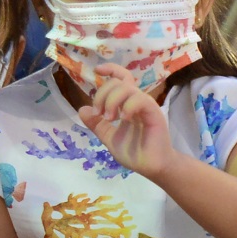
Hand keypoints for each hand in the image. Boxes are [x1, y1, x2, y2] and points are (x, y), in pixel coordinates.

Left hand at [76, 64, 179, 179]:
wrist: (152, 168)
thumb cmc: (135, 153)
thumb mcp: (109, 138)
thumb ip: (97, 124)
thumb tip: (82, 109)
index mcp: (127, 104)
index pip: (121, 78)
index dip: (111, 69)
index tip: (97, 71)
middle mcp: (136, 102)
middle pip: (119, 82)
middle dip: (102, 94)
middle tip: (98, 114)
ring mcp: (146, 106)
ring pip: (127, 88)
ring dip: (112, 101)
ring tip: (109, 119)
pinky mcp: (154, 113)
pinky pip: (140, 100)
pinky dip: (127, 107)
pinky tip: (122, 120)